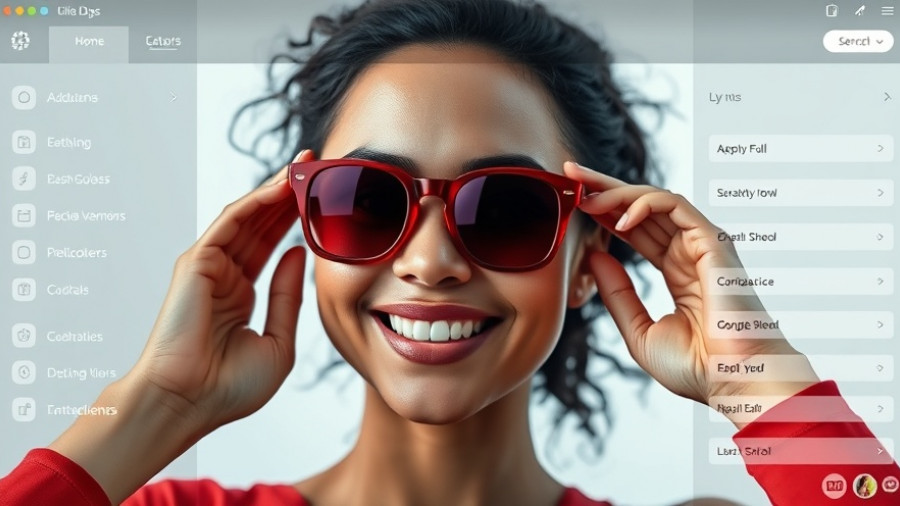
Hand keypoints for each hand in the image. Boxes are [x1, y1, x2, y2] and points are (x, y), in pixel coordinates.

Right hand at [130, 150, 310, 432]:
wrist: (188, 405)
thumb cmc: (228, 388)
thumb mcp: (278, 342)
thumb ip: (288, 297)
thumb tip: (297, 253)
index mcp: (240, 298)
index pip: (271, 249)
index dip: (295, 223)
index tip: (321, 202)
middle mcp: (223, 278)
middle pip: (260, 227)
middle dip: (287, 196)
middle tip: (314, 168)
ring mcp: (208, 268)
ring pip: (247, 218)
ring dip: (274, 190)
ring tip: (303, 167)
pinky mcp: (195, 263)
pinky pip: (230, 223)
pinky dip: (255, 201)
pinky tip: (281, 185)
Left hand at [564, 162, 818, 414]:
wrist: (732, 382)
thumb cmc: (696, 368)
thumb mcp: (639, 330)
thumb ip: (617, 293)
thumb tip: (594, 256)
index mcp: (676, 272)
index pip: (636, 230)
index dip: (605, 212)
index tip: (574, 200)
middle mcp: (689, 253)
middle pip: (641, 207)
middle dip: (604, 187)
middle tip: (570, 173)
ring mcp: (701, 245)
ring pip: (655, 199)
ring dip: (617, 191)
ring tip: (586, 195)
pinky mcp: (712, 241)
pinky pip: (675, 206)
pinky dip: (644, 204)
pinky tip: (619, 218)